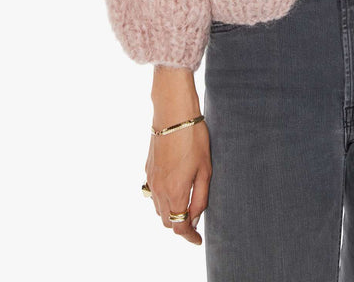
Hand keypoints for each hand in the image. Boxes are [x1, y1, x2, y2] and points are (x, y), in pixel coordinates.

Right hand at [144, 119, 211, 244]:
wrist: (173, 114)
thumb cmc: (193, 139)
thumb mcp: (205, 169)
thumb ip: (200, 198)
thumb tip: (194, 218)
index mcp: (175, 192)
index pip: (179, 227)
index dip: (189, 237)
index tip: (198, 240)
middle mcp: (159, 190)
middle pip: (167, 221)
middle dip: (180, 225)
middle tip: (194, 222)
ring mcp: (151, 179)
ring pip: (158, 209)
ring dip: (170, 212)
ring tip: (186, 206)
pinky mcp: (148, 169)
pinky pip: (153, 193)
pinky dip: (163, 199)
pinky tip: (174, 189)